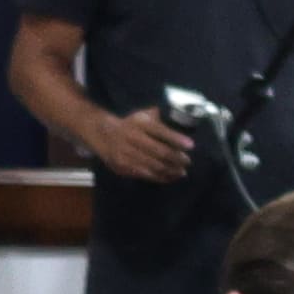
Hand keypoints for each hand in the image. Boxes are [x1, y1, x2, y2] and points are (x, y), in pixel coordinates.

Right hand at [80, 107, 195, 185]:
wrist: (101, 134)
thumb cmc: (130, 125)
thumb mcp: (142, 116)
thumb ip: (159, 117)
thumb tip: (181, 116)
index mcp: (139, 123)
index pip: (160, 131)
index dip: (176, 139)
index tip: (191, 146)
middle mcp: (132, 138)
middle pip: (159, 151)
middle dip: (177, 158)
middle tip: (188, 161)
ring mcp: (126, 153)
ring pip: (154, 165)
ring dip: (171, 170)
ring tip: (182, 172)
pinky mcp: (123, 166)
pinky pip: (146, 174)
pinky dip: (161, 177)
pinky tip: (170, 177)